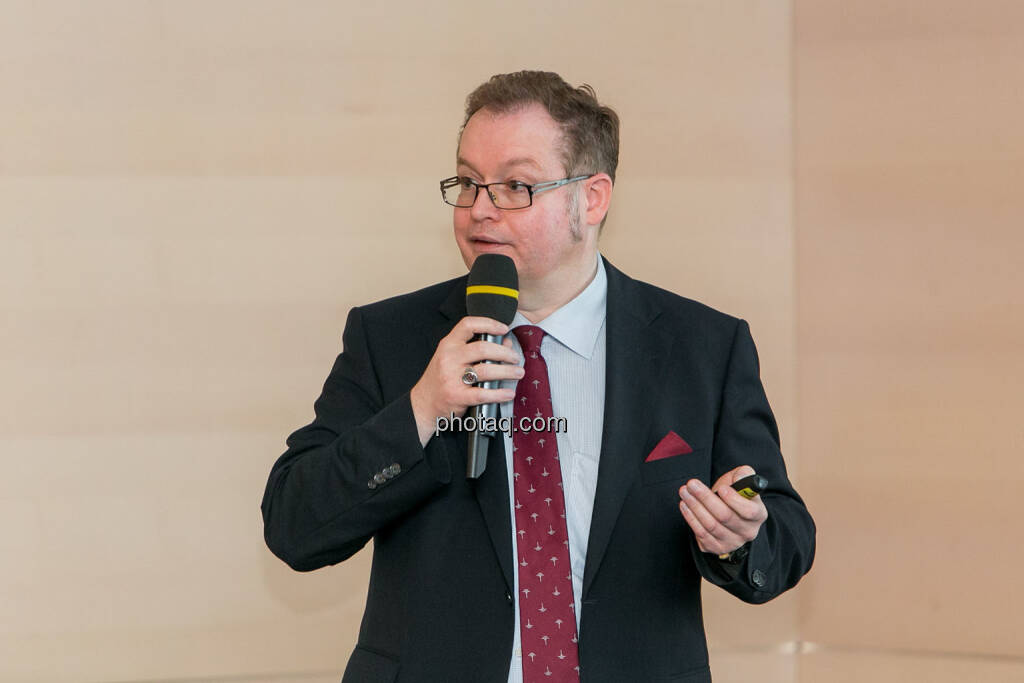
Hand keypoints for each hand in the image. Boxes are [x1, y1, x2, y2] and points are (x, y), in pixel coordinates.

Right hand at [410, 316, 523, 445]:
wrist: (422, 404)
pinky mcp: (457, 396)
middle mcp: (449, 358)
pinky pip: (484, 393)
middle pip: (484, 348)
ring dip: (508, 372)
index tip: (504, 329)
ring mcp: (452, 377)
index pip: (468, 325)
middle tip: (515, 358)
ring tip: (518, 373)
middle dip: (505, 353)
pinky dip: (500, 393)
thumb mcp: (452, 358)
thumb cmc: (440, 379)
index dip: (489, 323)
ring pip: (487, 370)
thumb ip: (476, 348)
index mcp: (448, 345)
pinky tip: (508, 393)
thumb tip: (505, 342)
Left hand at [678, 465, 767, 555]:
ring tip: (684, 492)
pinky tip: (684, 505)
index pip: (749, 511)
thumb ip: (744, 475)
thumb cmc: (734, 494)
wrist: (727, 512)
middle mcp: (748, 531)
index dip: (735, 500)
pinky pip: (701, 534)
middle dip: (705, 498)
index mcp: (758, 515)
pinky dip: (691, 519)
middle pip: (725, 516)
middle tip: (691, 484)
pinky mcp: (717, 547)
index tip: (722, 489)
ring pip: (710, 525)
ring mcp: (732, 542)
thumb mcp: (742, 481)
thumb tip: (740, 478)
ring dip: (694, 507)